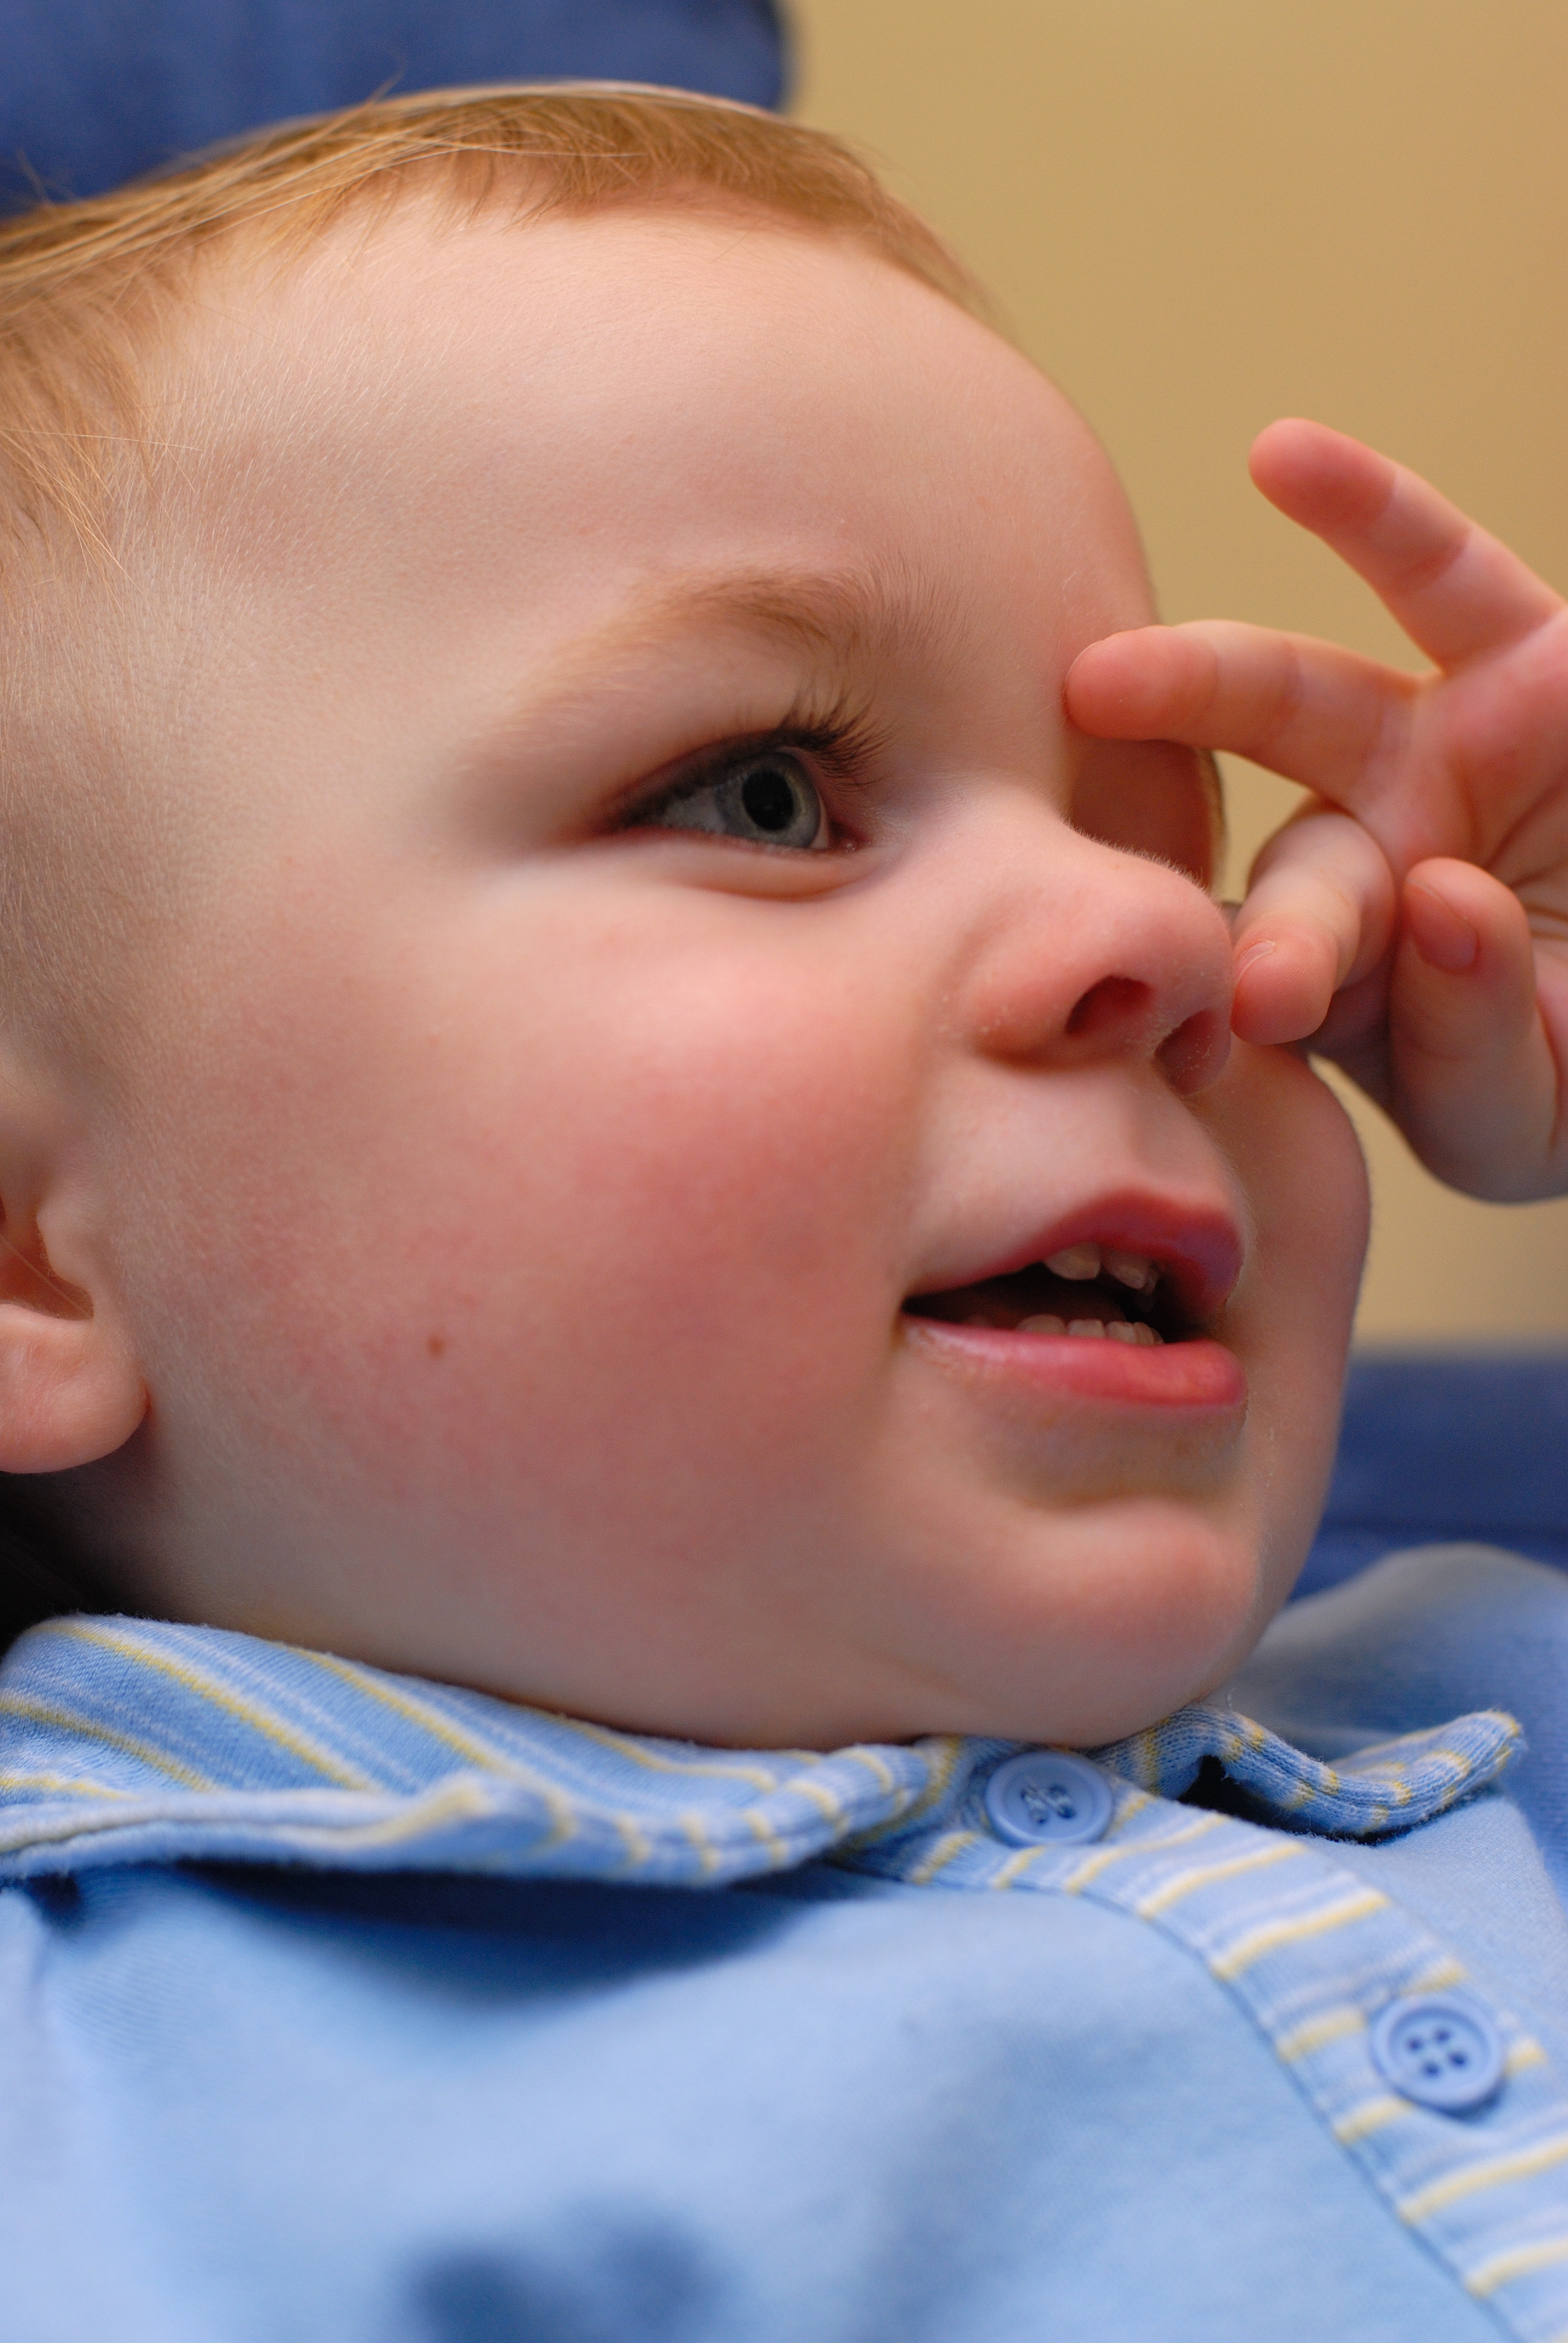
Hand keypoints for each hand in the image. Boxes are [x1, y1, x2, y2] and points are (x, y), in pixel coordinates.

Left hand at [1066, 419, 1567, 1200]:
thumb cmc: (1566, 1065)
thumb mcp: (1520, 1107)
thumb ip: (1474, 1042)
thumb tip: (1444, 898)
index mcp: (1338, 973)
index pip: (1265, 969)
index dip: (1260, 972)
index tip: (1256, 1001)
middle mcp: (1363, 856)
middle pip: (1263, 850)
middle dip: (1214, 870)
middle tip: (1135, 817)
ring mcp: (1436, 756)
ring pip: (1306, 702)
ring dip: (1205, 680)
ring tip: (1101, 676)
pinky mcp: (1533, 665)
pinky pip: (1447, 579)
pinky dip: (1372, 516)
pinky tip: (1281, 453)